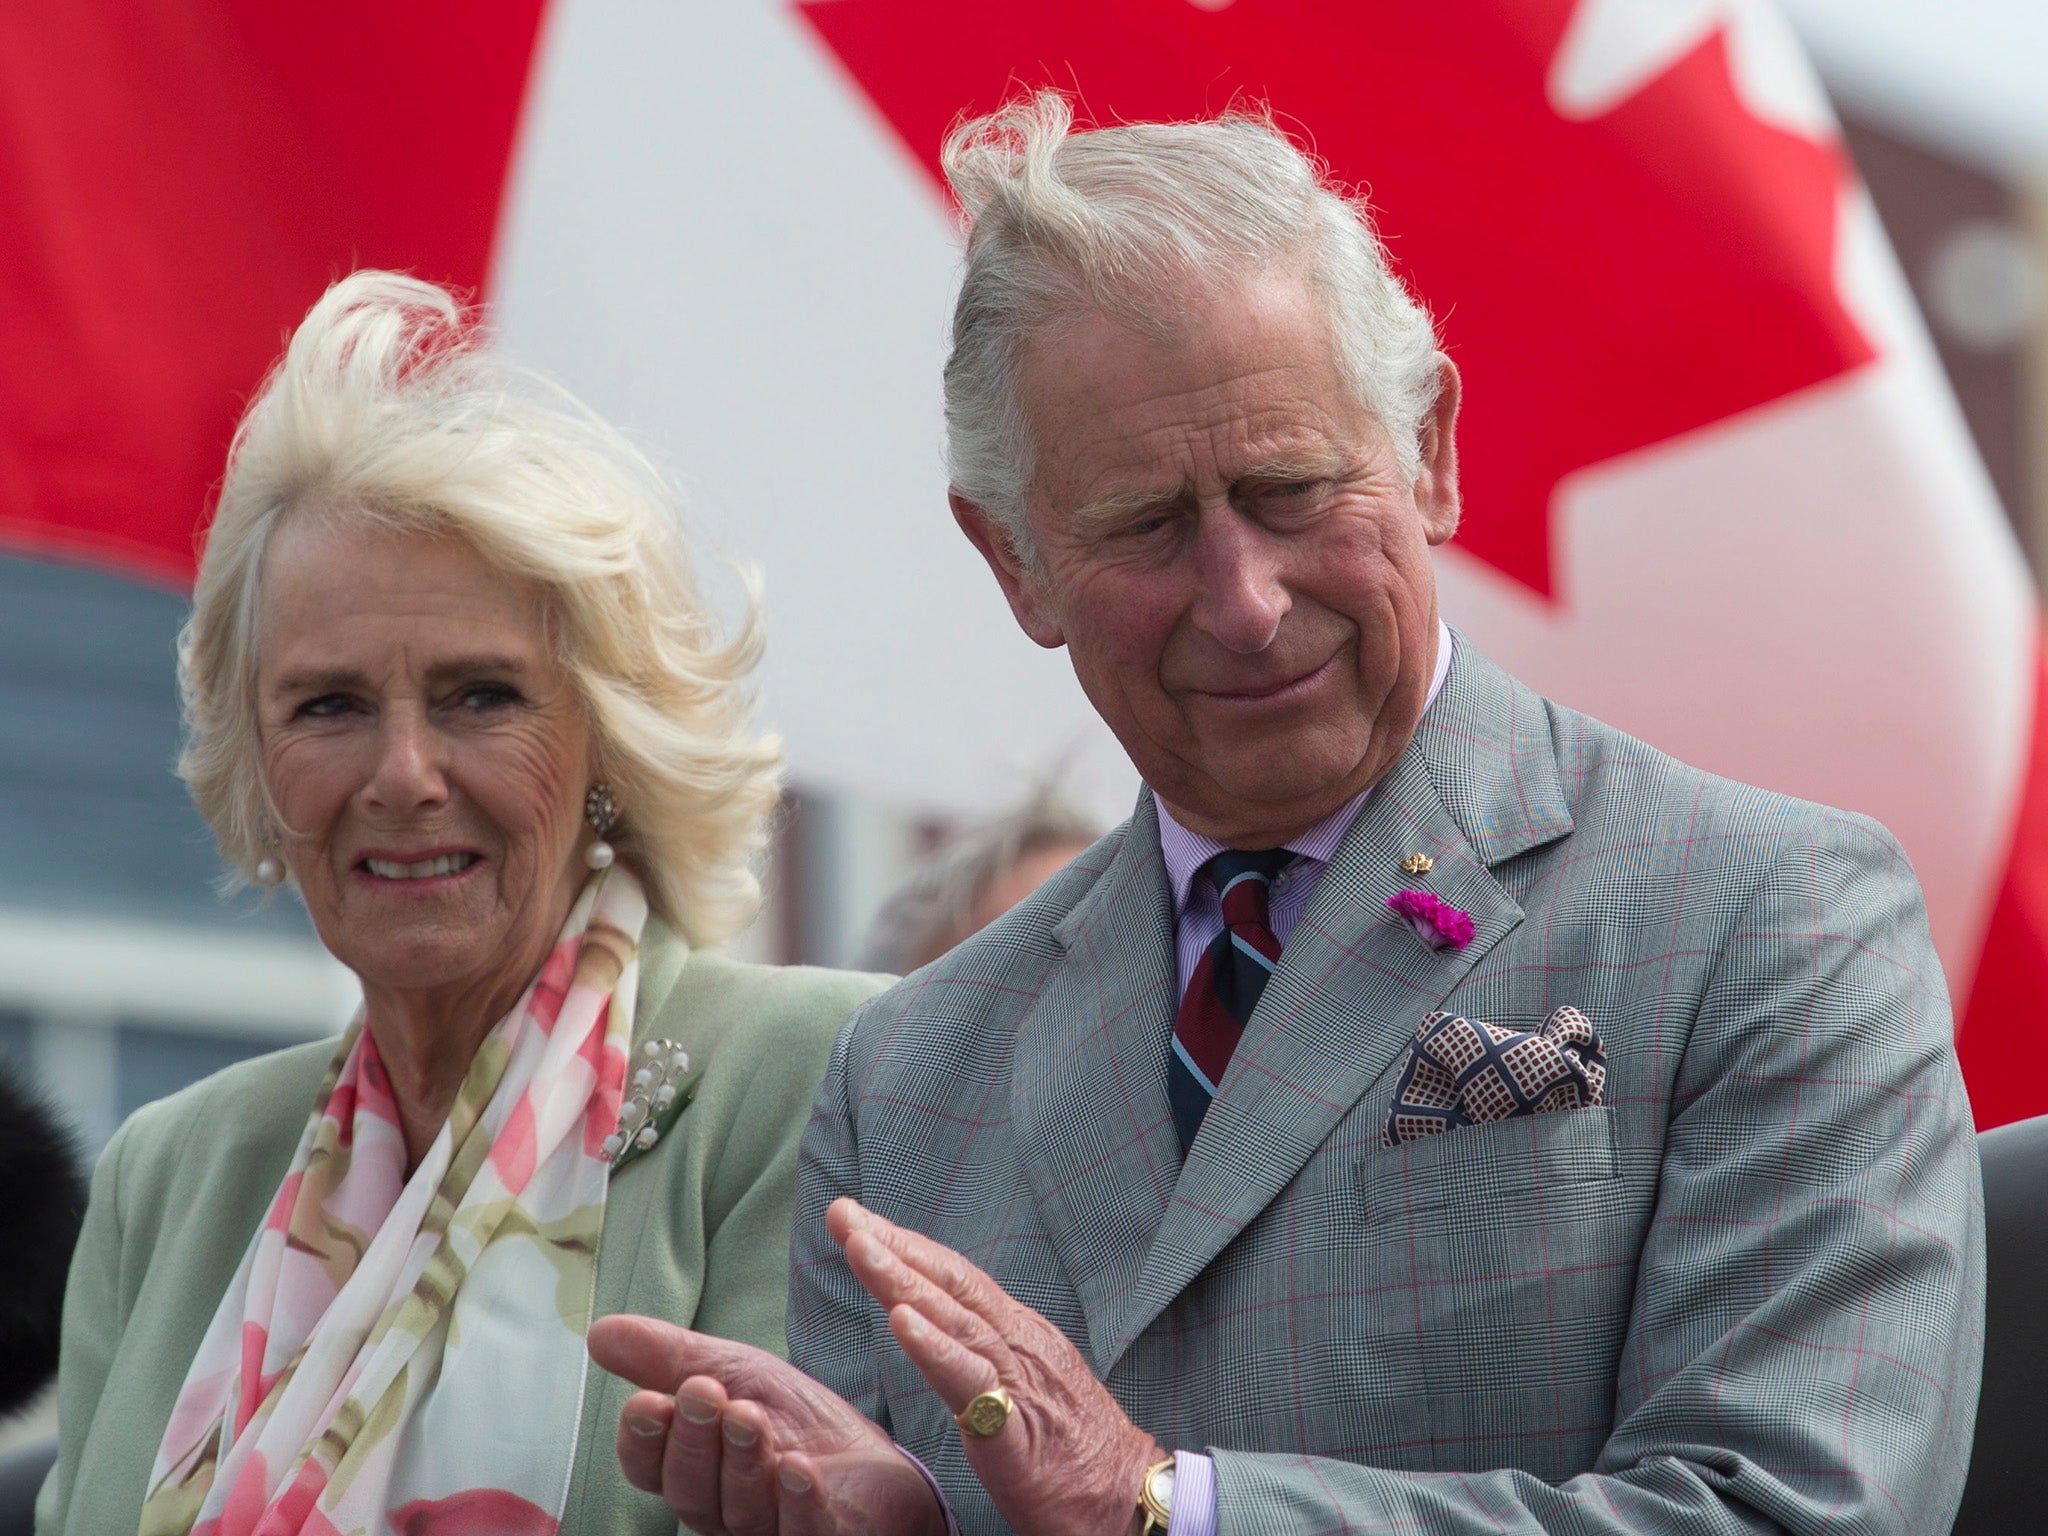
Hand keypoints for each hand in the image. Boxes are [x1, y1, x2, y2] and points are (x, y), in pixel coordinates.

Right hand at [587, 1315, 943, 1535]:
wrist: (877, 1455)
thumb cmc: (796, 1417)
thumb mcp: (734, 1371)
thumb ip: (668, 1356)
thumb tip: (597, 1331)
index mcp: (694, 1471)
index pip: (649, 1468)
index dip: (643, 1440)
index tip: (646, 1402)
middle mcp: (724, 1510)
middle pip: (689, 1490)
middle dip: (693, 1440)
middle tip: (703, 1393)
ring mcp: (771, 1531)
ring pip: (740, 1508)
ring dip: (741, 1460)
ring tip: (750, 1415)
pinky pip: (802, 1532)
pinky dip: (797, 1500)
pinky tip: (797, 1467)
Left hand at [830, 1198, 1162, 1535]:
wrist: (1132, 1500)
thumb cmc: (1075, 1453)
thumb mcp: (1028, 1387)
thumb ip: (987, 1356)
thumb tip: (939, 1331)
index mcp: (1020, 1334)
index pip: (957, 1278)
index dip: (907, 1247)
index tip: (859, 1222)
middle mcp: (1020, 1344)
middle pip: (950, 1282)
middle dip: (892, 1244)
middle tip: (843, 1213)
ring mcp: (1021, 1381)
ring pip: (954, 1318)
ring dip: (902, 1279)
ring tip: (859, 1247)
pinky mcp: (1018, 1430)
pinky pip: (972, 1383)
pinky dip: (935, 1348)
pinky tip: (902, 1322)